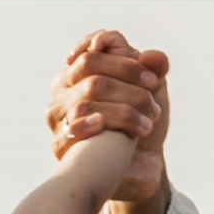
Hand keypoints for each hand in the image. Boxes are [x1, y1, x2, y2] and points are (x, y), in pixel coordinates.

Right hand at [47, 27, 171, 213]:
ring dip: (124, 108)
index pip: (93, 48)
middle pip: (90, 65)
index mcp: (82, 70)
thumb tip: (151, 56)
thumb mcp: (153, 91)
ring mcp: (59, 115)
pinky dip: (90, 124)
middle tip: (153, 98)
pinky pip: (71, 128)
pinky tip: (103, 125)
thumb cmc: (140, 120)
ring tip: (147, 123)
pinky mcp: (60, 144)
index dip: (122, 57)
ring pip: (86, 96)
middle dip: (128, 77)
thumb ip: (155, 69)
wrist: (140, 165)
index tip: (152, 78)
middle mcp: (64, 88)